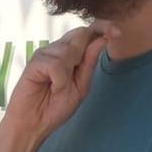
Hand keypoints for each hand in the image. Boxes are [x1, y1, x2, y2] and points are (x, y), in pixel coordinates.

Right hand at [1, 22, 117, 149]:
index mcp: (71, 54)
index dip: (103, 27)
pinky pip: (56, 64)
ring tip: (58, 88)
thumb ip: (89, 62)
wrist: (34, 124)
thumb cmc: (54, 107)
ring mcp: (44, 55)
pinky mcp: (33, 63)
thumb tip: (102, 38)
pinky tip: (51, 87)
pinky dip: (58, 79)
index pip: (89, 32)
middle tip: (75, 77)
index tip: (117, 33)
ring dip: (69, 73)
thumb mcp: (81, 86)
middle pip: (80, 34)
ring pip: (68, 50)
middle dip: (84, 52)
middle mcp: (57, 50)